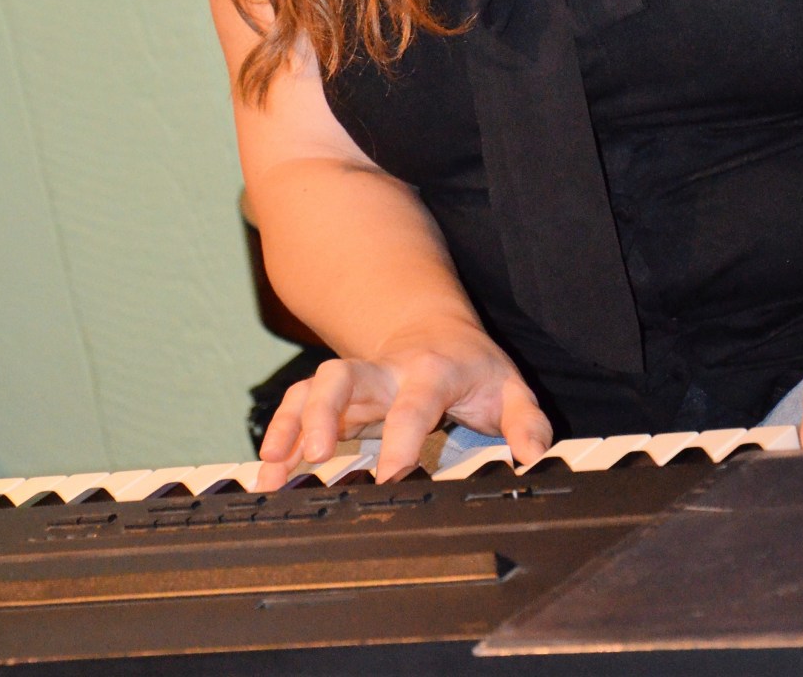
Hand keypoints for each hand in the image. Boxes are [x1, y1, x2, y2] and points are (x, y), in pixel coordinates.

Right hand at [258, 318, 552, 482]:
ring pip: (312, 387)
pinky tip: (269, 470)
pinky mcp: (334, 393)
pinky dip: (280, 433)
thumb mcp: (509, 388)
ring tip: (275, 470)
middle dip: (324, 412)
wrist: (434, 330)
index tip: (391, 474)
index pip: (414, 401)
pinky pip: (298, 404)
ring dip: (291, 424)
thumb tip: (533, 458)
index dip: (402, 436)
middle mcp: (385, 372)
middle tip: (315, 454)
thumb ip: (526, 422)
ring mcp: (356, 380)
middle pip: (344, 377)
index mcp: (430, 371)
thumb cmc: (473, 368)